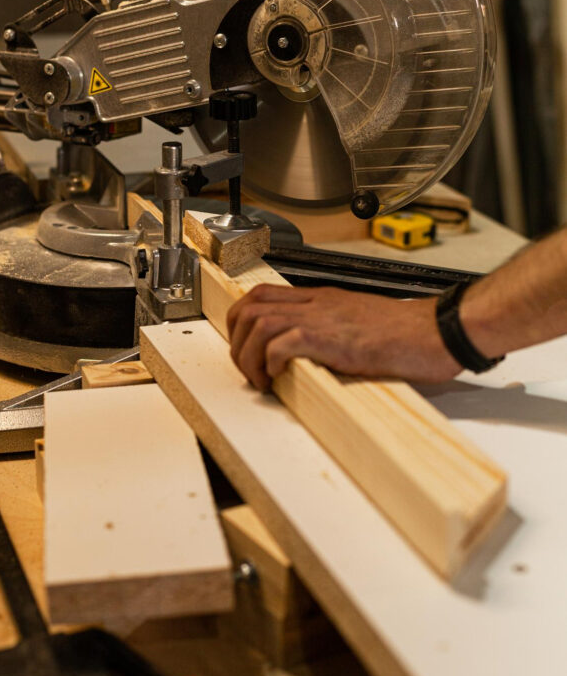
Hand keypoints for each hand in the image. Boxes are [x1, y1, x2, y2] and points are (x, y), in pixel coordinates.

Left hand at [227, 284, 460, 389]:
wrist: (438, 330)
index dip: (241, 321)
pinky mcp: (333, 339)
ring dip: (248, 355)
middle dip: (236, 340)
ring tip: (259, 380)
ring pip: (259, 322)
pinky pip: (282, 342)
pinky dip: (269, 361)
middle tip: (247, 369)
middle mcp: (317, 304)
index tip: (244, 347)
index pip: (262, 295)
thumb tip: (311, 356)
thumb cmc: (410, 333)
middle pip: (250, 306)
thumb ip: (334, 333)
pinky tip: (277, 378)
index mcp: (322, 300)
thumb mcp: (361, 325)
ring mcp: (324, 319)